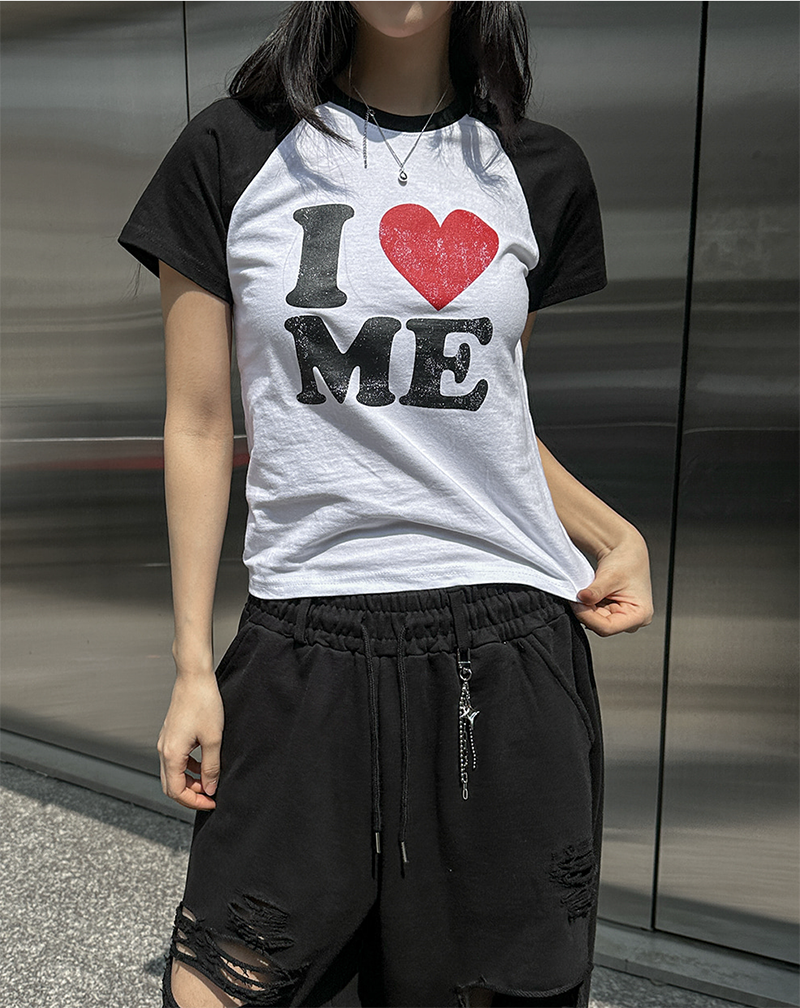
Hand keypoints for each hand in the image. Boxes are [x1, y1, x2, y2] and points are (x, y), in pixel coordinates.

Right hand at [157, 674, 223, 809]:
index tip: (212, 802)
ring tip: (210, 781)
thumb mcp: (213, 739)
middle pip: (171, 786)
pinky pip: (176, 760)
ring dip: (190, 782)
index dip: (194, 802)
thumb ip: (211, 767)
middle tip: (211, 796)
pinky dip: (188, 768)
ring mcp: (165, 742)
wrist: (194, 677)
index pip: (176, 791)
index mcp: (171, 754)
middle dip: (191, 795)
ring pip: (173, 773)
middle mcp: (164, 750)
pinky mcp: (171, 735)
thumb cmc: (203, 703)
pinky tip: (204, 763)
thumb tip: (210, 789)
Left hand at [570, 535, 653, 636]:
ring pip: (596, 621)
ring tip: (584, 593)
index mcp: (639, 615)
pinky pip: (596, 615)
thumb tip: (581, 598)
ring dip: (586, 609)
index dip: (588, 617)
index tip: (576, 602)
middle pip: (601, 625)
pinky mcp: (614, 613)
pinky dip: (588, 606)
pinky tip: (587, 596)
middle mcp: (633, 620)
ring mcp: (623, 617)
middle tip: (575, 596)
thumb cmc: (627, 562)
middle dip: (586, 612)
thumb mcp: (610, 576)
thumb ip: (596, 591)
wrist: (626, 552)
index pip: (608, 627)